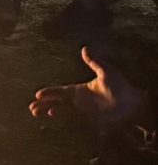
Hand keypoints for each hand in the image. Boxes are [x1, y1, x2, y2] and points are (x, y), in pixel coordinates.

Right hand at [29, 46, 150, 128]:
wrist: (132, 103)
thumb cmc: (122, 87)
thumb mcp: (106, 72)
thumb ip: (94, 62)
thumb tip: (84, 48)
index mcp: (81, 89)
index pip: (61, 90)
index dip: (49, 92)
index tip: (38, 94)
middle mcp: (79, 99)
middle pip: (57, 101)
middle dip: (44, 103)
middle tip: (32, 107)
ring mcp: (83, 108)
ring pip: (61, 109)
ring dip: (48, 110)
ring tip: (36, 112)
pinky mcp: (88, 116)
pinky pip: (70, 115)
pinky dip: (60, 115)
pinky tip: (51, 115)